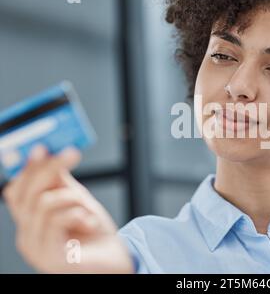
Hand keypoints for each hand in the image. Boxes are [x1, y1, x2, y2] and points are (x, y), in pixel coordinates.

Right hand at [2, 145, 133, 273]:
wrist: (115, 261)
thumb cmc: (95, 233)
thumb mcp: (78, 200)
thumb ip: (61, 182)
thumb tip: (50, 154)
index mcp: (31, 220)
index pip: (16, 189)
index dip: (26, 167)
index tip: (41, 146)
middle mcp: (27, 234)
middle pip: (24, 193)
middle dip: (48, 168)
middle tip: (72, 152)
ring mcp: (35, 248)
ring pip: (43, 203)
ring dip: (73, 198)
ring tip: (88, 208)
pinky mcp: (49, 258)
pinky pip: (57, 220)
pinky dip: (79, 214)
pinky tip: (90, 223)